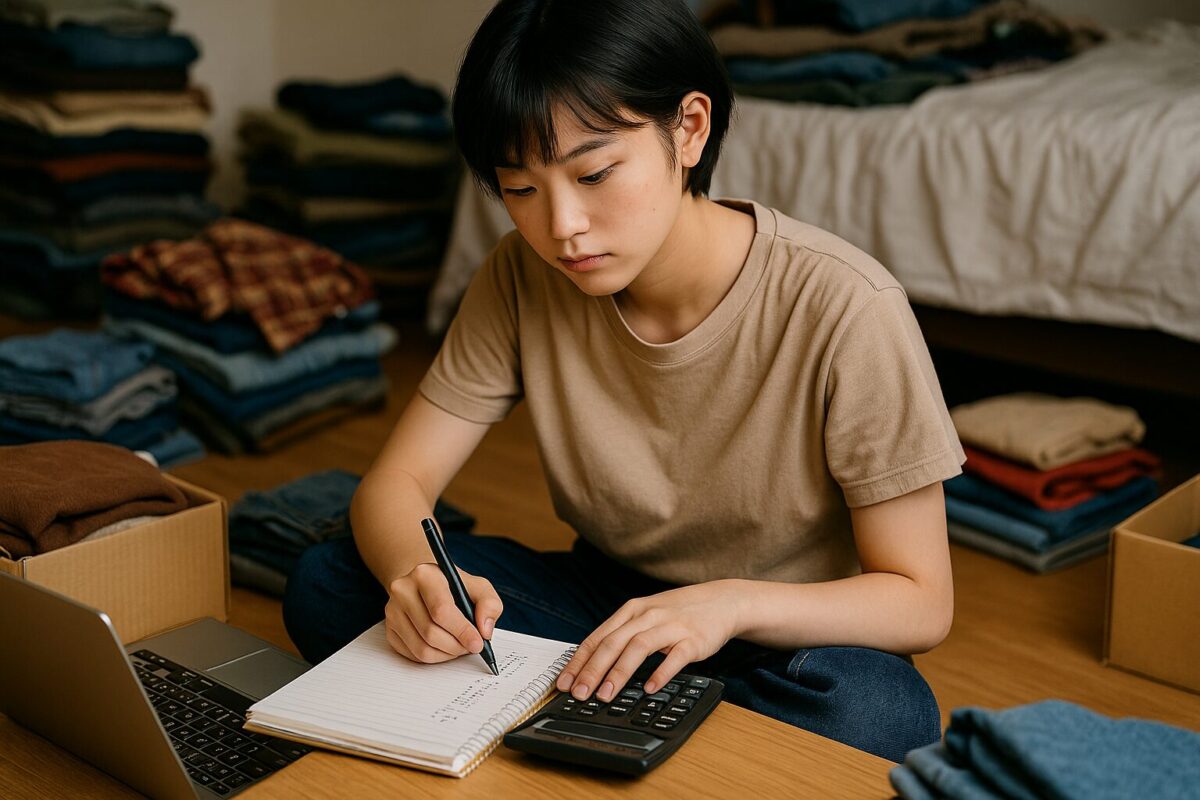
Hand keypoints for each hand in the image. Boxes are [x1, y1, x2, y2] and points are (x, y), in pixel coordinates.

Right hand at [383, 562, 503, 663]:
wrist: (425, 585)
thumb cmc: (454, 587)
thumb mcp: (478, 587)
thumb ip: (489, 605)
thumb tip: (484, 631)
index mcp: (425, 575)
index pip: (441, 610)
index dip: (462, 631)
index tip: (478, 643)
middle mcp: (402, 591)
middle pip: (430, 632)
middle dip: (456, 646)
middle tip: (471, 647)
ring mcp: (392, 612)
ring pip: (421, 648)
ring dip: (446, 655)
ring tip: (459, 647)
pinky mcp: (390, 630)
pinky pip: (413, 655)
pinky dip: (434, 658)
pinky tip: (445, 648)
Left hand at [555, 580, 743, 701]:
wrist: (721, 601)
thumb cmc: (679, 612)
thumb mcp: (646, 615)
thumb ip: (623, 635)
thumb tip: (594, 664)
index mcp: (631, 611)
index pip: (597, 637)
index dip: (579, 661)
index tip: (564, 682)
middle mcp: (647, 616)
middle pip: (613, 642)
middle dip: (593, 670)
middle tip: (579, 693)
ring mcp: (670, 626)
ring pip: (638, 648)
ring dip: (619, 672)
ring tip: (606, 694)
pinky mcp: (692, 639)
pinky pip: (674, 657)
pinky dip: (660, 672)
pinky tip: (650, 688)